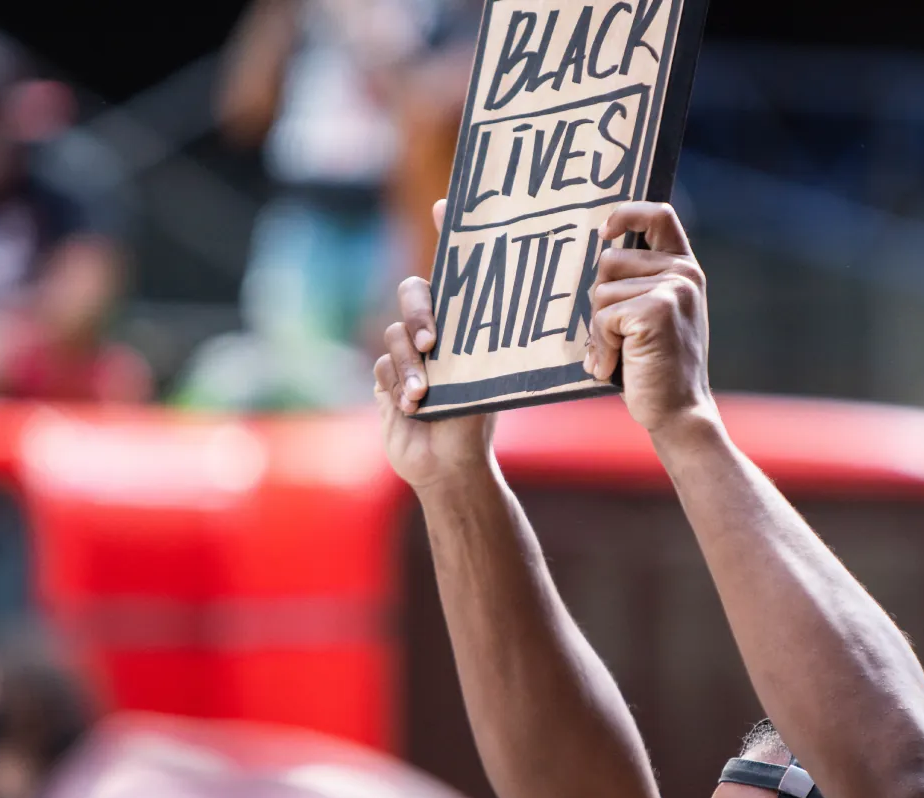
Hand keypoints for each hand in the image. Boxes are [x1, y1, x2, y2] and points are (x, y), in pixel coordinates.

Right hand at [375, 200, 496, 491]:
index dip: (448, 233)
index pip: (456, 269)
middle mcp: (434, 328)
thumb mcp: (497, 379)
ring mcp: (406, 351)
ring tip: (423, 393)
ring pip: (396, 334)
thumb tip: (541, 320)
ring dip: (410, 365)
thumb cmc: (482, 419)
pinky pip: (383, 368)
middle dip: (421, 312)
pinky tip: (413, 407)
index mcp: (465, 320)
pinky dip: (398, 386)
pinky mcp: (385, 377)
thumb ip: (499, 352)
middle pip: (414, 292)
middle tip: (434, 341)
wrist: (452, 465)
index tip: (445, 206)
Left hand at [585, 202, 716, 433]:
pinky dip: (602, 346)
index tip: (603, 232)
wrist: (680, 412)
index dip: (626, 214)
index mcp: (685, 269)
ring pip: (600, 291)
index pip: (658, 215)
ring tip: (620, 356)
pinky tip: (617, 366)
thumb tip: (596, 254)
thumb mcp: (654, 316)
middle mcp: (683, 273)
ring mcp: (672, 289)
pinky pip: (603, 317)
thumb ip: (638, 283)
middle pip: (608, 260)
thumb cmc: (657, 368)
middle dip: (599, 302)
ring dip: (599, 329)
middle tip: (616, 338)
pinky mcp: (655, 311)